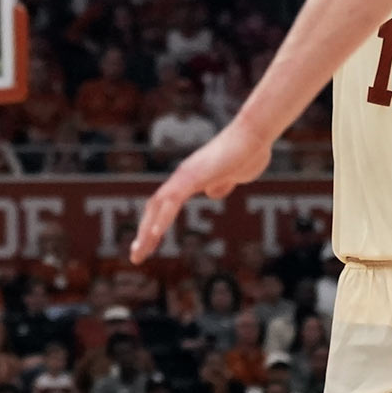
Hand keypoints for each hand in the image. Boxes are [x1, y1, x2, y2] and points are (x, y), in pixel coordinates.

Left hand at [129, 121, 271, 263]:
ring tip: (140, 251)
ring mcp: (186, 175)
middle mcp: (183, 176)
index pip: (164, 205)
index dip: (154, 224)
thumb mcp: (234, 176)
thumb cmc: (248, 153)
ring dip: (147, 230)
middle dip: (144, 233)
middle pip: (154, 207)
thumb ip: (222, 184)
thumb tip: (212, 193)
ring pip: (158, 205)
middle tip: (137, 256)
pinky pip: (173, 200)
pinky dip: (162, 217)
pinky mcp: (194, 175)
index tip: (148, 244)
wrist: (255, 135)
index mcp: (190, 179)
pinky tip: (155, 233)